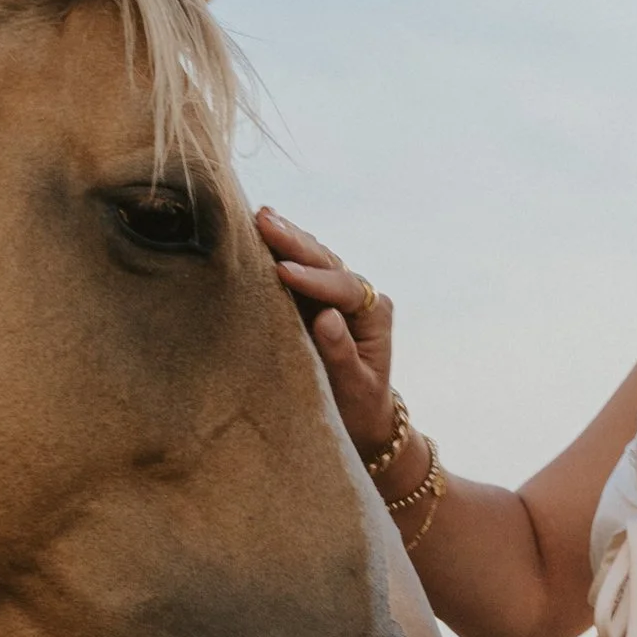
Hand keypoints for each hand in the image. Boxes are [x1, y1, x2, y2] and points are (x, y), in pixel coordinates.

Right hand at [256, 208, 396, 456]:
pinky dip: (284, 251)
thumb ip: (342, 354)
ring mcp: (339, 295)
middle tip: (264, 220)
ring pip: (315, 259)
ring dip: (289, 239)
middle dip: (296, 243)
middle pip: (329, 263)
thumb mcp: (353, 388)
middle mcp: (360, 298)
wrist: (361, 419)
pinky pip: (302, 270)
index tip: (283, 271)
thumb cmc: (358, 408)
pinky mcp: (318, 299)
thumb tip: (328, 317)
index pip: (344, 289)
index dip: (314, 278)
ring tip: (261, 216)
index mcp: (374, 315)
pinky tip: (263, 232)